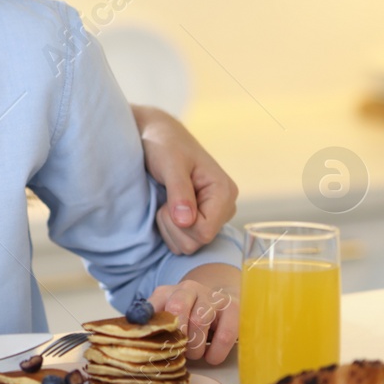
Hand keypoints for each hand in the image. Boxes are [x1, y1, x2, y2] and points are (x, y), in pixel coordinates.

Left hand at [132, 105, 239, 254]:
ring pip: (189, 246)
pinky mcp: (200, 221)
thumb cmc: (165, 145)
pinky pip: (183, 242)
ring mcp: (213, 216)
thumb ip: (179, 192)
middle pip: (197, 242)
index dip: (181, 223)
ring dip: (170, 228)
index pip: (205, 231)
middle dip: (173, 225)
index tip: (169, 201)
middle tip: (166, 200)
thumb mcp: (170, 164)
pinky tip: (168, 210)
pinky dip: (169, 230)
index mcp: (224, 192)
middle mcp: (224, 208)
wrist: (158, 137)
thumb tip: (186, 222)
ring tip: (167, 202)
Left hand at [149, 263, 239, 364]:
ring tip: (195, 356)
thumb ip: (155, 328)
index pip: (151, 306)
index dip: (147, 324)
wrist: (222, 303)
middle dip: (176, 335)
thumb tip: (136, 345)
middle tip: (177, 352)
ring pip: (200, 321)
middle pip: (177, 307)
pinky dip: (216, 352)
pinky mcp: (233, 308)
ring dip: (195, 347)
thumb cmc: (189, 318)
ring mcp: (211, 296)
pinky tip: (211, 357)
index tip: (146, 339)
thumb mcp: (170, 320)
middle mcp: (187, 289)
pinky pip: (225, 333)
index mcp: (166, 293)